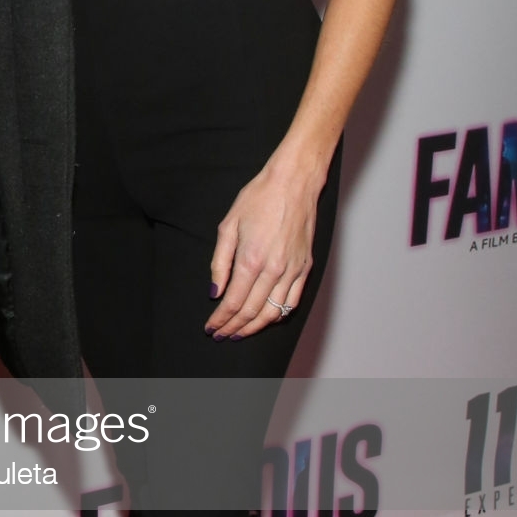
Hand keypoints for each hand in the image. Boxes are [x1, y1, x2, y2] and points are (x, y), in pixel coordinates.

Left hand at [205, 158, 321, 338]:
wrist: (293, 182)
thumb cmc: (259, 198)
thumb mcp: (228, 225)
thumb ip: (219, 262)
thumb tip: (215, 291)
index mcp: (251, 259)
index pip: (233, 302)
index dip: (220, 319)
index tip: (211, 327)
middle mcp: (274, 269)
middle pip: (251, 311)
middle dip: (234, 327)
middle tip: (221, 334)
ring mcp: (293, 270)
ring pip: (273, 312)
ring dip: (254, 327)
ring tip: (240, 333)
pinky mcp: (305, 267)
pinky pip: (292, 302)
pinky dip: (278, 315)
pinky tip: (265, 319)